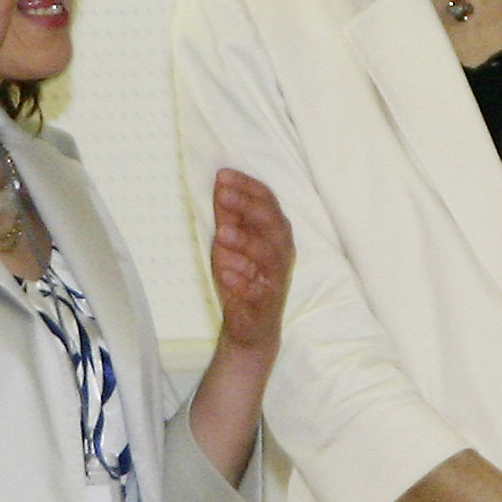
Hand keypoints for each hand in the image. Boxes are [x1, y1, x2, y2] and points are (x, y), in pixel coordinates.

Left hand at [211, 169, 293, 353]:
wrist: (249, 326)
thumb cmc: (241, 276)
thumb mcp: (228, 242)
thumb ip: (227, 215)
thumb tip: (220, 183)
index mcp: (274, 230)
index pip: (267, 201)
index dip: (246, 186)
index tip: (223, 175)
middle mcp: (281, 249)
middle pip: (272, 222)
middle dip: (247, 206)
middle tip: (223, 194)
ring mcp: (276, 276)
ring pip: (268, 254)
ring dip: (245, 241)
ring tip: (221, 233)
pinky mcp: (267, 302)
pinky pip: (258, 290)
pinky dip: (242, 280)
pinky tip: (226, 272)